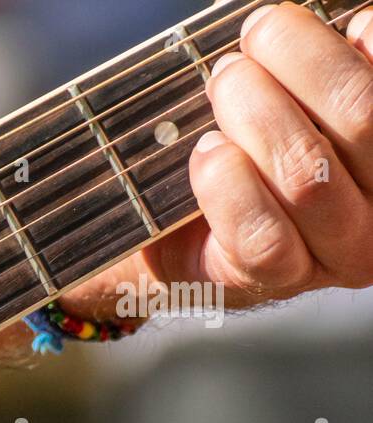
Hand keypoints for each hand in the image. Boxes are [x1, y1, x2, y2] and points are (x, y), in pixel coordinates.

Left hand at [62, 1, 372, 321]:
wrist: (184, 225)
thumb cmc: (256, 141)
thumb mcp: (304, 96)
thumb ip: (332, 69)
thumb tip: (354, 23)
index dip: (369, 44)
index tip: (333, 20)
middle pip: (362, 116)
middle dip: (299, 60)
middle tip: (254, 37)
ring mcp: (340, 252)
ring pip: (308, 176)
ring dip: (257, 112)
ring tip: (224, 81)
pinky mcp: (279, 280)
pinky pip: (260, 234)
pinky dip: (227, 183)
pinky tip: (208, 149)